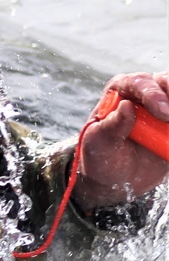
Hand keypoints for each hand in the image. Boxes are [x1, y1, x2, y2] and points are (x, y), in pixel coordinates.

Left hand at [75, 70, 168, 209]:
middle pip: (164, 82)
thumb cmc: (103, 157)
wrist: (118, 178)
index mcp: (120, 91)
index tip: (162, 113)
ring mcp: (163, 102)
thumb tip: (126, 105)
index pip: (138, 83)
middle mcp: (144, 91)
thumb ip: (110, 126)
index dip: (152, 94)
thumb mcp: (99, 145)